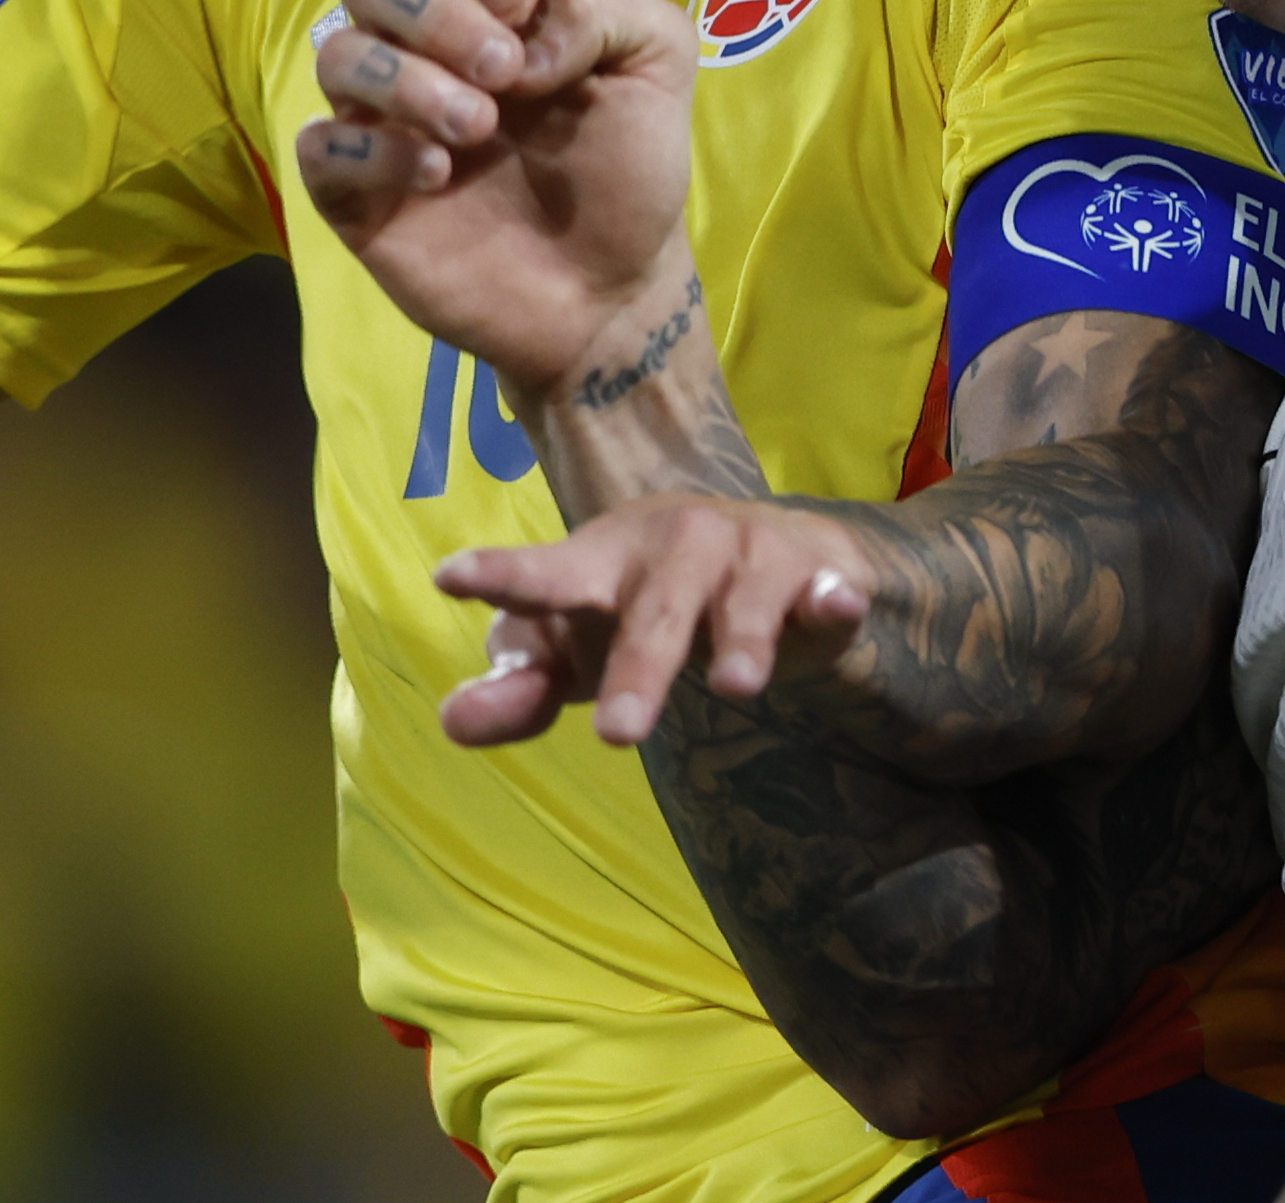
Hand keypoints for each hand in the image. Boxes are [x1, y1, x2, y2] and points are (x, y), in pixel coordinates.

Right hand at [298, 0, 697, 397]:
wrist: (613, 290)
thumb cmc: (629, 169)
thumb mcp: (657, 64)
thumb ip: (607, 9)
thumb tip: (534, 8)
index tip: (517, 0)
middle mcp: (417, 47)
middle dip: (434, 10)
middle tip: (506, 73)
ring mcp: (380, 120)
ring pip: (335, 54)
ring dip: (410, 79)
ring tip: (479, 127)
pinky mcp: (355, 196)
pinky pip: (318, 147)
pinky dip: (377, 150)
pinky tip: (440, 176)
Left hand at [436, 495, 875, 748]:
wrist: (772, 562)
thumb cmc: (642, 610)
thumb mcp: (577, 649)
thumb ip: (515, 688)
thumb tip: (454, 722)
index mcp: (601, 563)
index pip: (545, 576)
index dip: (501, 577)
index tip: (450, 576)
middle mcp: (673, 548)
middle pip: (652, 613)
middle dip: (638, 669)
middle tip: (617, 736)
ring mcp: (748, 557)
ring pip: (741, 600)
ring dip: (738, 637)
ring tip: (733, 687)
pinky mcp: (817, 576)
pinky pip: (827, 590)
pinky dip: (830, 599)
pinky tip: (834, 604)